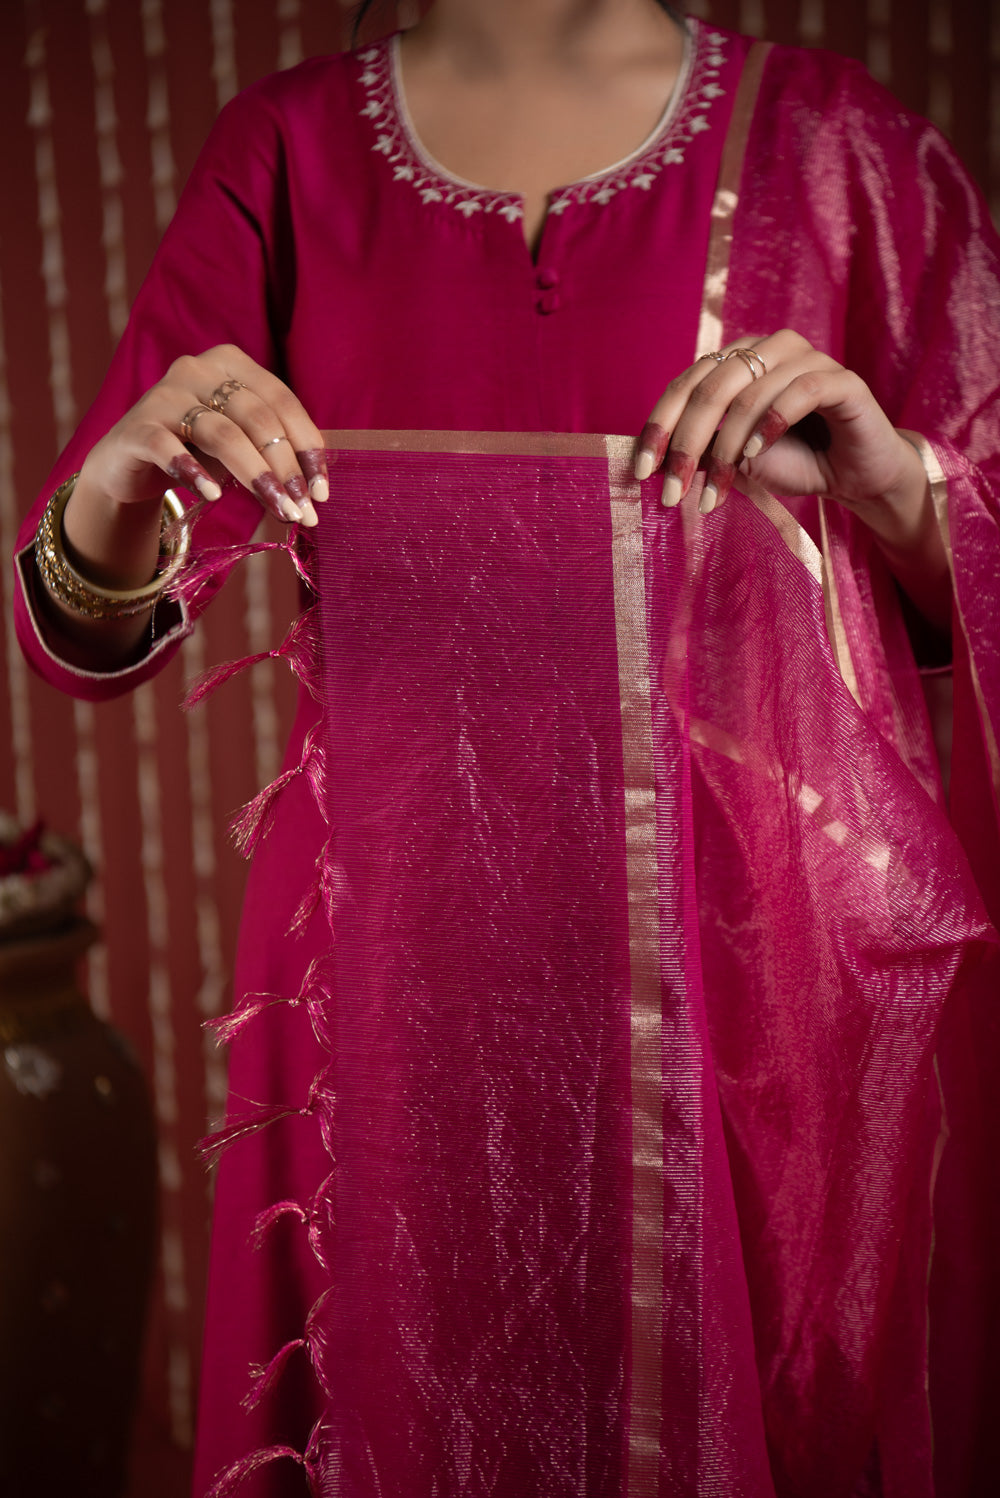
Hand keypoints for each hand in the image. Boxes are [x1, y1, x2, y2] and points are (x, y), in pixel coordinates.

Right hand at [75, 343, 327, 531]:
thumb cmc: (196, 451)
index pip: (281, 400)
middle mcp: (197, 369)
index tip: (321, 492)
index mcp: (232, 364)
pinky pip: (169, 447)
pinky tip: (214, 496)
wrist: (129, 464)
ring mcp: (164, 395)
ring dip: (255, 475)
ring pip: (222, 433)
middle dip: (285, 468)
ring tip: (277, 509)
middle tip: (302, 511)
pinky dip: (194, 472)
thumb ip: (273, 451)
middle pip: (256, 417)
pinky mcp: (137, 428)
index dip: (306, 446)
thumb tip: (315, 490)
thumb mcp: (241, 443)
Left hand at [634, 329, 923, 520]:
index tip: (642, 471)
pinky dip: (772, 423)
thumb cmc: (794, 462)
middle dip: (686, 445)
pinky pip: (800, 391)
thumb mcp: (735, 460)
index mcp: (740, 360)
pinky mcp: (843, 380)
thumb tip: (652, 463)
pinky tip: (754, 455)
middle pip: (712, 387)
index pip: (687, 384)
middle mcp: (770, 349)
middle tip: (672, 492)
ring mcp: (808, 359)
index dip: (660, 426)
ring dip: (726, 449)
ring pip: (751, 393)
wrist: (855, 474)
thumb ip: (701, 452)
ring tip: (716, 491)